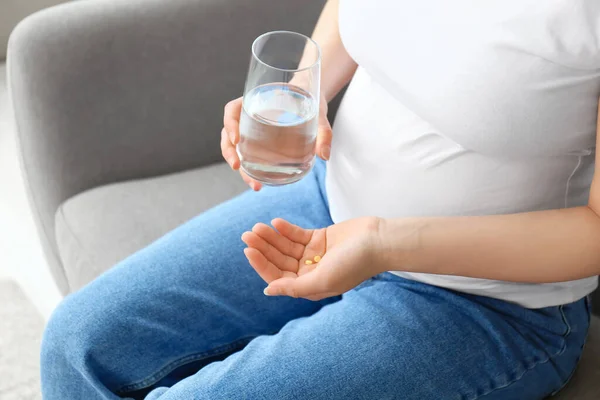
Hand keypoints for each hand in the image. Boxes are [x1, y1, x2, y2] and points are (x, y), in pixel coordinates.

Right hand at [221, 93, 331, 190]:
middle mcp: (248, 116)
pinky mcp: (257, 143)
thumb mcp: (318, 114)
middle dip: (229, 152)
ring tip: (254, 184)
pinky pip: (247, 155)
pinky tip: (260, 183)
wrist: (310, 101)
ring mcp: (250, 130)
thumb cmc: (311, 101)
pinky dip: (250, 170)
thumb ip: (323, 132)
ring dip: (240, 166)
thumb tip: (324, 156)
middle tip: (236, 166)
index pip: (232, 110)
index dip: (230, 124)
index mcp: (254, 101)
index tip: (237, 138)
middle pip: (228, 133)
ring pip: (235, 148)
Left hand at [241, 217, 383, 299]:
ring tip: (258, 226)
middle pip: (279, 260)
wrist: (378, 241)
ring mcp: (314, 254)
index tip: (248, 250)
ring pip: (285, 246)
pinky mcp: (319, 238)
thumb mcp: (322, 280)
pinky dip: (286, 229)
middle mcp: (309, 272)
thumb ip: (294, 287)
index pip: (277, 277)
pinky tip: (276, 223)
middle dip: (263, 248)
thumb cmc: (354, 264)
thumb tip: (268, 291)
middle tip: (247, 235)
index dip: (261, 264)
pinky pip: (297, 235)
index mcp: (309, 286)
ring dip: (271, 237)